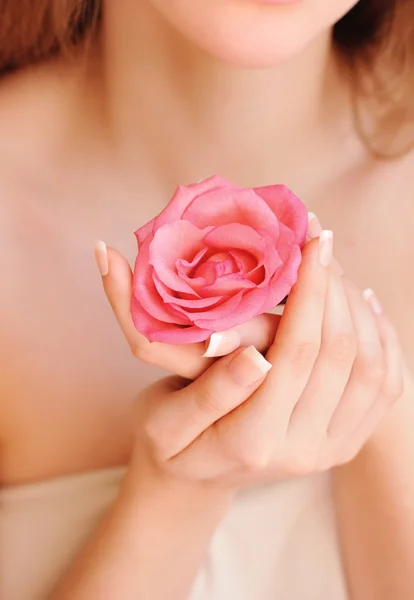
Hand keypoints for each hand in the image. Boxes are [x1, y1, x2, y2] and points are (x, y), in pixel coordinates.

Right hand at [124, 237, 403, 485]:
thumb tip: (254, 356)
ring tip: (332, 268)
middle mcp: (303, 451)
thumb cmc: (170, 439)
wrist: (196, 477)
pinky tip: (362, 305)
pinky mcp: (347, 442)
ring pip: (371, 366)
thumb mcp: (163, 419)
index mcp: (253, 441)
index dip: (310, 290)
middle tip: (318, 240)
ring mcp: (331, 450)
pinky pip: (385, 387)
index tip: (308, 239)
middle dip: (334, 287)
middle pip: (340, 354)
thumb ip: (208, 392)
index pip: (297, 352)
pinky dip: (383, 339)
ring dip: (357, 308)